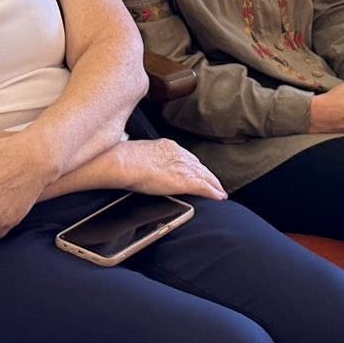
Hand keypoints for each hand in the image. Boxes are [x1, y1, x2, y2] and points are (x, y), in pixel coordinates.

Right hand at [99, 138, 227, 199]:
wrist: (124, 162)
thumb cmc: (123, 159)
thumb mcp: (138, 154)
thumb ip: (146, 159)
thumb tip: (140, 166)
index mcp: (167, 146)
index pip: (186, 157)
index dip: (194, 166)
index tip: (197, 170)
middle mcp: (179, 155)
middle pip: (199, 166)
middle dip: (207, 175)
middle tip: (215, 183)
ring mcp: (183, 168)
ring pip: (205, 176)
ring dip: (213, 184)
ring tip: (219, 191)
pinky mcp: (185, 181)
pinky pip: (205, 187)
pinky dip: (213, 192)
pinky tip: (219, 196)